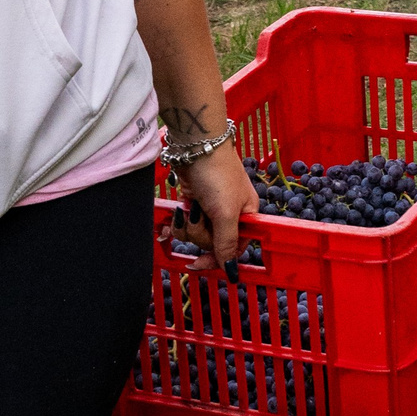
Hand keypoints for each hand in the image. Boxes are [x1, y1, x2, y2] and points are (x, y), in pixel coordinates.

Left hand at [177, 143, 257, 271]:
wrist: (195, 146)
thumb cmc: (217, 175)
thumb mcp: (226, 213)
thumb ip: (227, 243)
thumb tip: (231, 269)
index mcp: (246, 216)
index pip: (234, 248)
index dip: (217, 258)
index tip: (198, 264)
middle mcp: (229, 214)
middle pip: (212, 242)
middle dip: (200, 233)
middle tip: (199, 216)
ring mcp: (210, 208)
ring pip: (196, 234)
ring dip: (187, 225)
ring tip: (188, 208)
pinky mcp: (193, 201)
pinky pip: (185, 223)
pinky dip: (177, 222)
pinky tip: (170, 221)